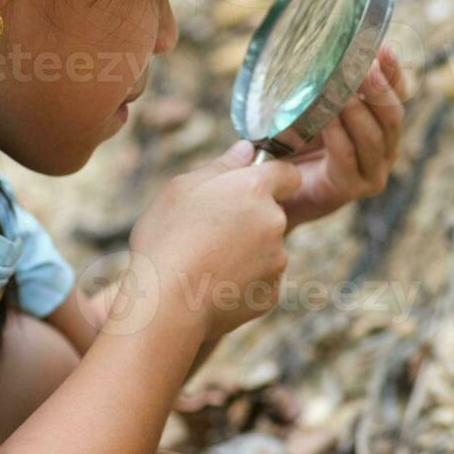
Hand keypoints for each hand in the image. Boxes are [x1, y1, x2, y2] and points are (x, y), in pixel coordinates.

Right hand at [126, 140, 302, 340]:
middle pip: (273, 213)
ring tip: (206, 261)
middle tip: (210, 230)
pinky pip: (261, 279)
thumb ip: (221, 165)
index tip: (248, 189)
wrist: (166, 304)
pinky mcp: (271, 294)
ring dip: (247, 250)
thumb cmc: (167, 238)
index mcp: (255, 189)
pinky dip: (243, 280)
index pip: (287, 174)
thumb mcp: (181, 188)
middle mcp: (275, 222)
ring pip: (267, 248)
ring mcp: (276, 261)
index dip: (270, 179)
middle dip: (250, 218)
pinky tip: (213, 284)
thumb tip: (246, 149)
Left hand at [279, 45, 410, 232]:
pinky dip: (338, 136)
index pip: (399, 94)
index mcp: (383, 125)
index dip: (394, 71)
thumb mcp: (316, 105)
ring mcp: (372, 172)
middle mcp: (385, 149)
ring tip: (344, 90)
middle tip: (364, 67)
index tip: (382, 48)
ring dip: (358, 111)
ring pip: (374, 138)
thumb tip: (330, 45)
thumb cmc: (299, 142)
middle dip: (379, 90)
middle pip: (393, 116)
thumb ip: (330, 82)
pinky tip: (327, 119)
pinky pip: (347, 157)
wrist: (277, 188)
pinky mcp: (350, 188)